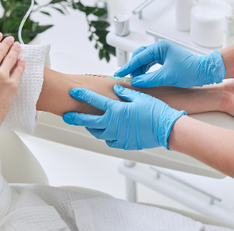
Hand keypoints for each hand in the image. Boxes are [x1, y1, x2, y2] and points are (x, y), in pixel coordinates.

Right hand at [0, 34, 24, 133]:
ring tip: (18, 46)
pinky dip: (22, 63)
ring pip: (11, 58)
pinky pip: (19, 70)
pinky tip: (23, 60)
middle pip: (1, 50)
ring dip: (15, 49)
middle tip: (11, 39)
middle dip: (7, 42)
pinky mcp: (12, 84)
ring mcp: (2, 76)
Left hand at [63, 85, 185, 149]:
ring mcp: (118, 136)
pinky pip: (109, 141)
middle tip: (67, 116)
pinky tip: (106, 133)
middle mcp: (114, 124)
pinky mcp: (124, 144)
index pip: (94, 101)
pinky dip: (105, 136)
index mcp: (116, 110)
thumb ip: (126, 93)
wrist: (166, 129)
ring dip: (91, 128)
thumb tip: (116, 89)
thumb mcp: (140, 97)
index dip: (82, 95)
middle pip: (88, 122)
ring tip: (87, 124)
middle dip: (76, 118)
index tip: (74, 92)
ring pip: (98, 133)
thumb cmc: (156, 112)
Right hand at [114, 40, 224, 87]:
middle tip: (127, 78)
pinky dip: (145, 71)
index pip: (139, 56)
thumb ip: (150, 79)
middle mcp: (161, 48)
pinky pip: (151, 64)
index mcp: (160, 47)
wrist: (205, 72)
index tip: (119, 74)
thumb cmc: (190, 71)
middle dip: (133, 67)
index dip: (128, 66)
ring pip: (145, 60)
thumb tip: (136, 82)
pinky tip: (143, 78)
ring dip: (139, 70)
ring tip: (135, 80)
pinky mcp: (166, 60)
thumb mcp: (168, 76)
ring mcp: (163, 54)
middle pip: (140, 56)